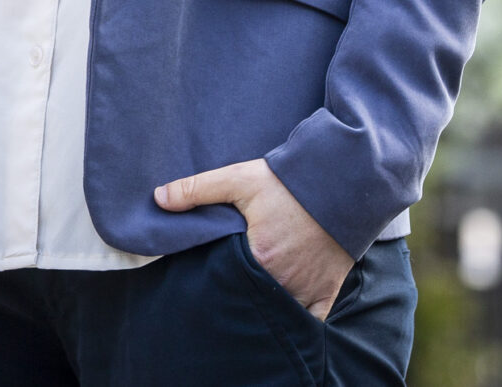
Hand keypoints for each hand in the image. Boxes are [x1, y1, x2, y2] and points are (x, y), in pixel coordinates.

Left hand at [154, 158, 351, 317]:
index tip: (209, 274)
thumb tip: (158, 198)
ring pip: (278, 314)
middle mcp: (283, 282)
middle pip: (251, 301)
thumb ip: (198, 189)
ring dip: (264, 307)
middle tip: (228, 285)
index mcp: (258, 259)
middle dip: (239, 296)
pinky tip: (282, 310)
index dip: (215, 280)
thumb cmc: (289, 183)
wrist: (343, 182)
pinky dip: (296, 319)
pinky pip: (308, 321)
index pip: (225, 282)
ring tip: (251, 294)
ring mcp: (306, 291)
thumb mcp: (240, 179)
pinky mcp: (327, 293)